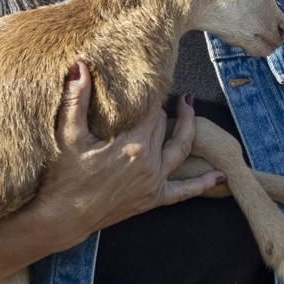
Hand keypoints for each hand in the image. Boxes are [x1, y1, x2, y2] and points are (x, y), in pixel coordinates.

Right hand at [32, 62, 223, 248]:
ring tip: (190, 107)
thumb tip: (79, 65)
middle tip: (160, 89)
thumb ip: (76, 99)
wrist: (63, 218)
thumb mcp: (69, 136)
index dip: (151, 91)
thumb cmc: (64, 176)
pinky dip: (203, 183)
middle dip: (163, 108)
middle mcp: (150, 162)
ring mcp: (154, 182)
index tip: (149, 77)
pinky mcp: (153, 199)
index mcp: (133, 144)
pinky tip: (220, 175)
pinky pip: (184, 191)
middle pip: (164, 125)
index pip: (151, 109)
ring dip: (188, 128)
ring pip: (180, 148)